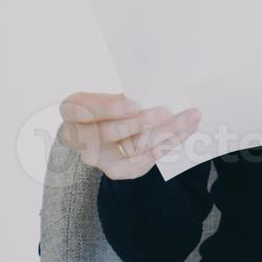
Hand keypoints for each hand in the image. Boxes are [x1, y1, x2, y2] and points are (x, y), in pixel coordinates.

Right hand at [57, 91, 199, 179]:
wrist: (106, 132)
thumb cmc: (111, 107)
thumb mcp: (112, 95)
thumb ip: (128, 95)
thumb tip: (163, 90)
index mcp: (73, 110)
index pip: (86, 110)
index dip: (111, 109)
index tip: (134, 104)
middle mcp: (77, 137)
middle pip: (108, 133)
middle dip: (141, 122)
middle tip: (167, 112)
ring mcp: (95, 158)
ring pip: (129, 149)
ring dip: (163, 134)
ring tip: (188, 120)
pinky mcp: (114, 170)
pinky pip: (140, 163)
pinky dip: (163, 148)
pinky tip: (180, 136)